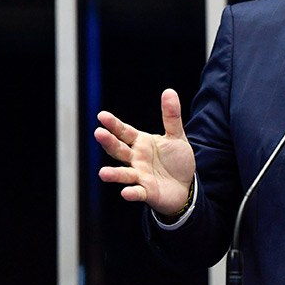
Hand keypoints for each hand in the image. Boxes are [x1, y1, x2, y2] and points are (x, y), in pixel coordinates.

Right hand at [94, 88, 195, 215]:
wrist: (186, 185)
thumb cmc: (176, 160)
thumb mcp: (175, 136)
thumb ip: (171, 116)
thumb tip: (169, 91)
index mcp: (140, 143)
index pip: (124, 132)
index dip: (114, 124)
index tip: (102, 115)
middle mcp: (136, 159)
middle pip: (119, 150)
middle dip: (109, 142)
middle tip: (98, 133)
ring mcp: (139, 176)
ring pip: (124, 174)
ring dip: (114, 173)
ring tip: (103, 173)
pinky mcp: (147, 192)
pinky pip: (137, 192)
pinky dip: (131, 193)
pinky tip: (126, 192)